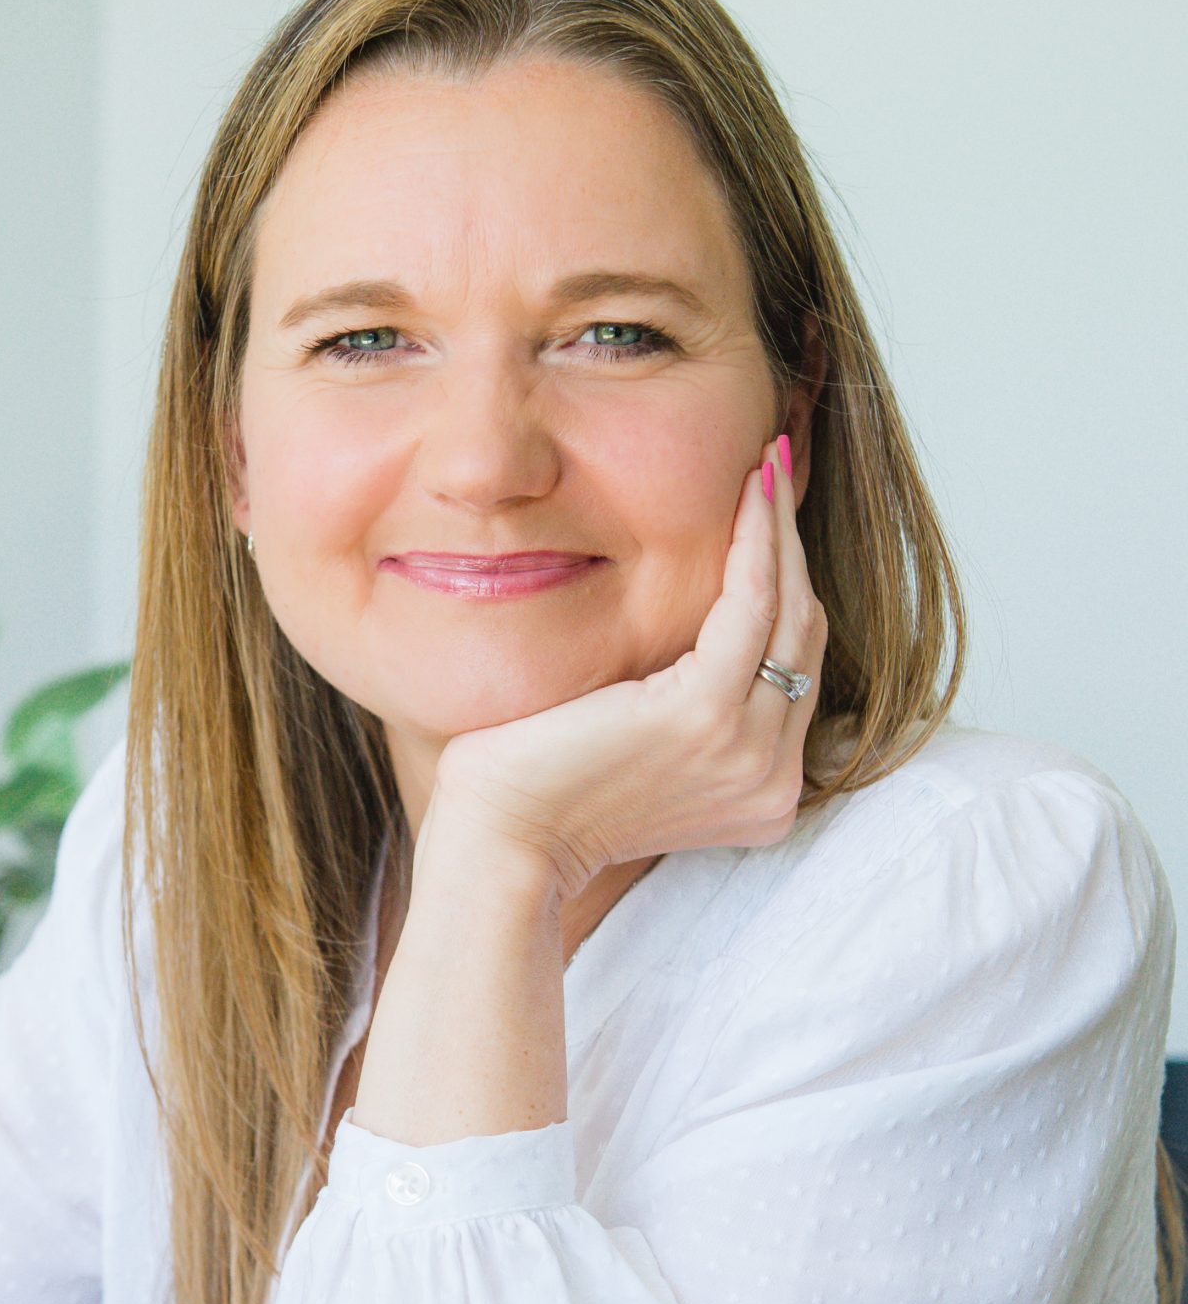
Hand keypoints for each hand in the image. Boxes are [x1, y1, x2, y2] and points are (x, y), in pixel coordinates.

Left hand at [431, 436, 825, 901]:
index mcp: (761, 793)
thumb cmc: (542, 791)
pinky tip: (748, 491)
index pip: (792, 671)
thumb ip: (681, 708)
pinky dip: (757, 540)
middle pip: (804, 636)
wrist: (500, 838)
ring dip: (780, 529)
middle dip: (793, 548)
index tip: (769, 519)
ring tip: (766, 464)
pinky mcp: (706, 714)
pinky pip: (751, 604)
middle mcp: (770, 780)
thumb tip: (689, 638)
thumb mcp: (636, 748)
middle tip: (776, 471)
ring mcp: (747, 751)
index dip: (787, 588)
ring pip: (789, 612)